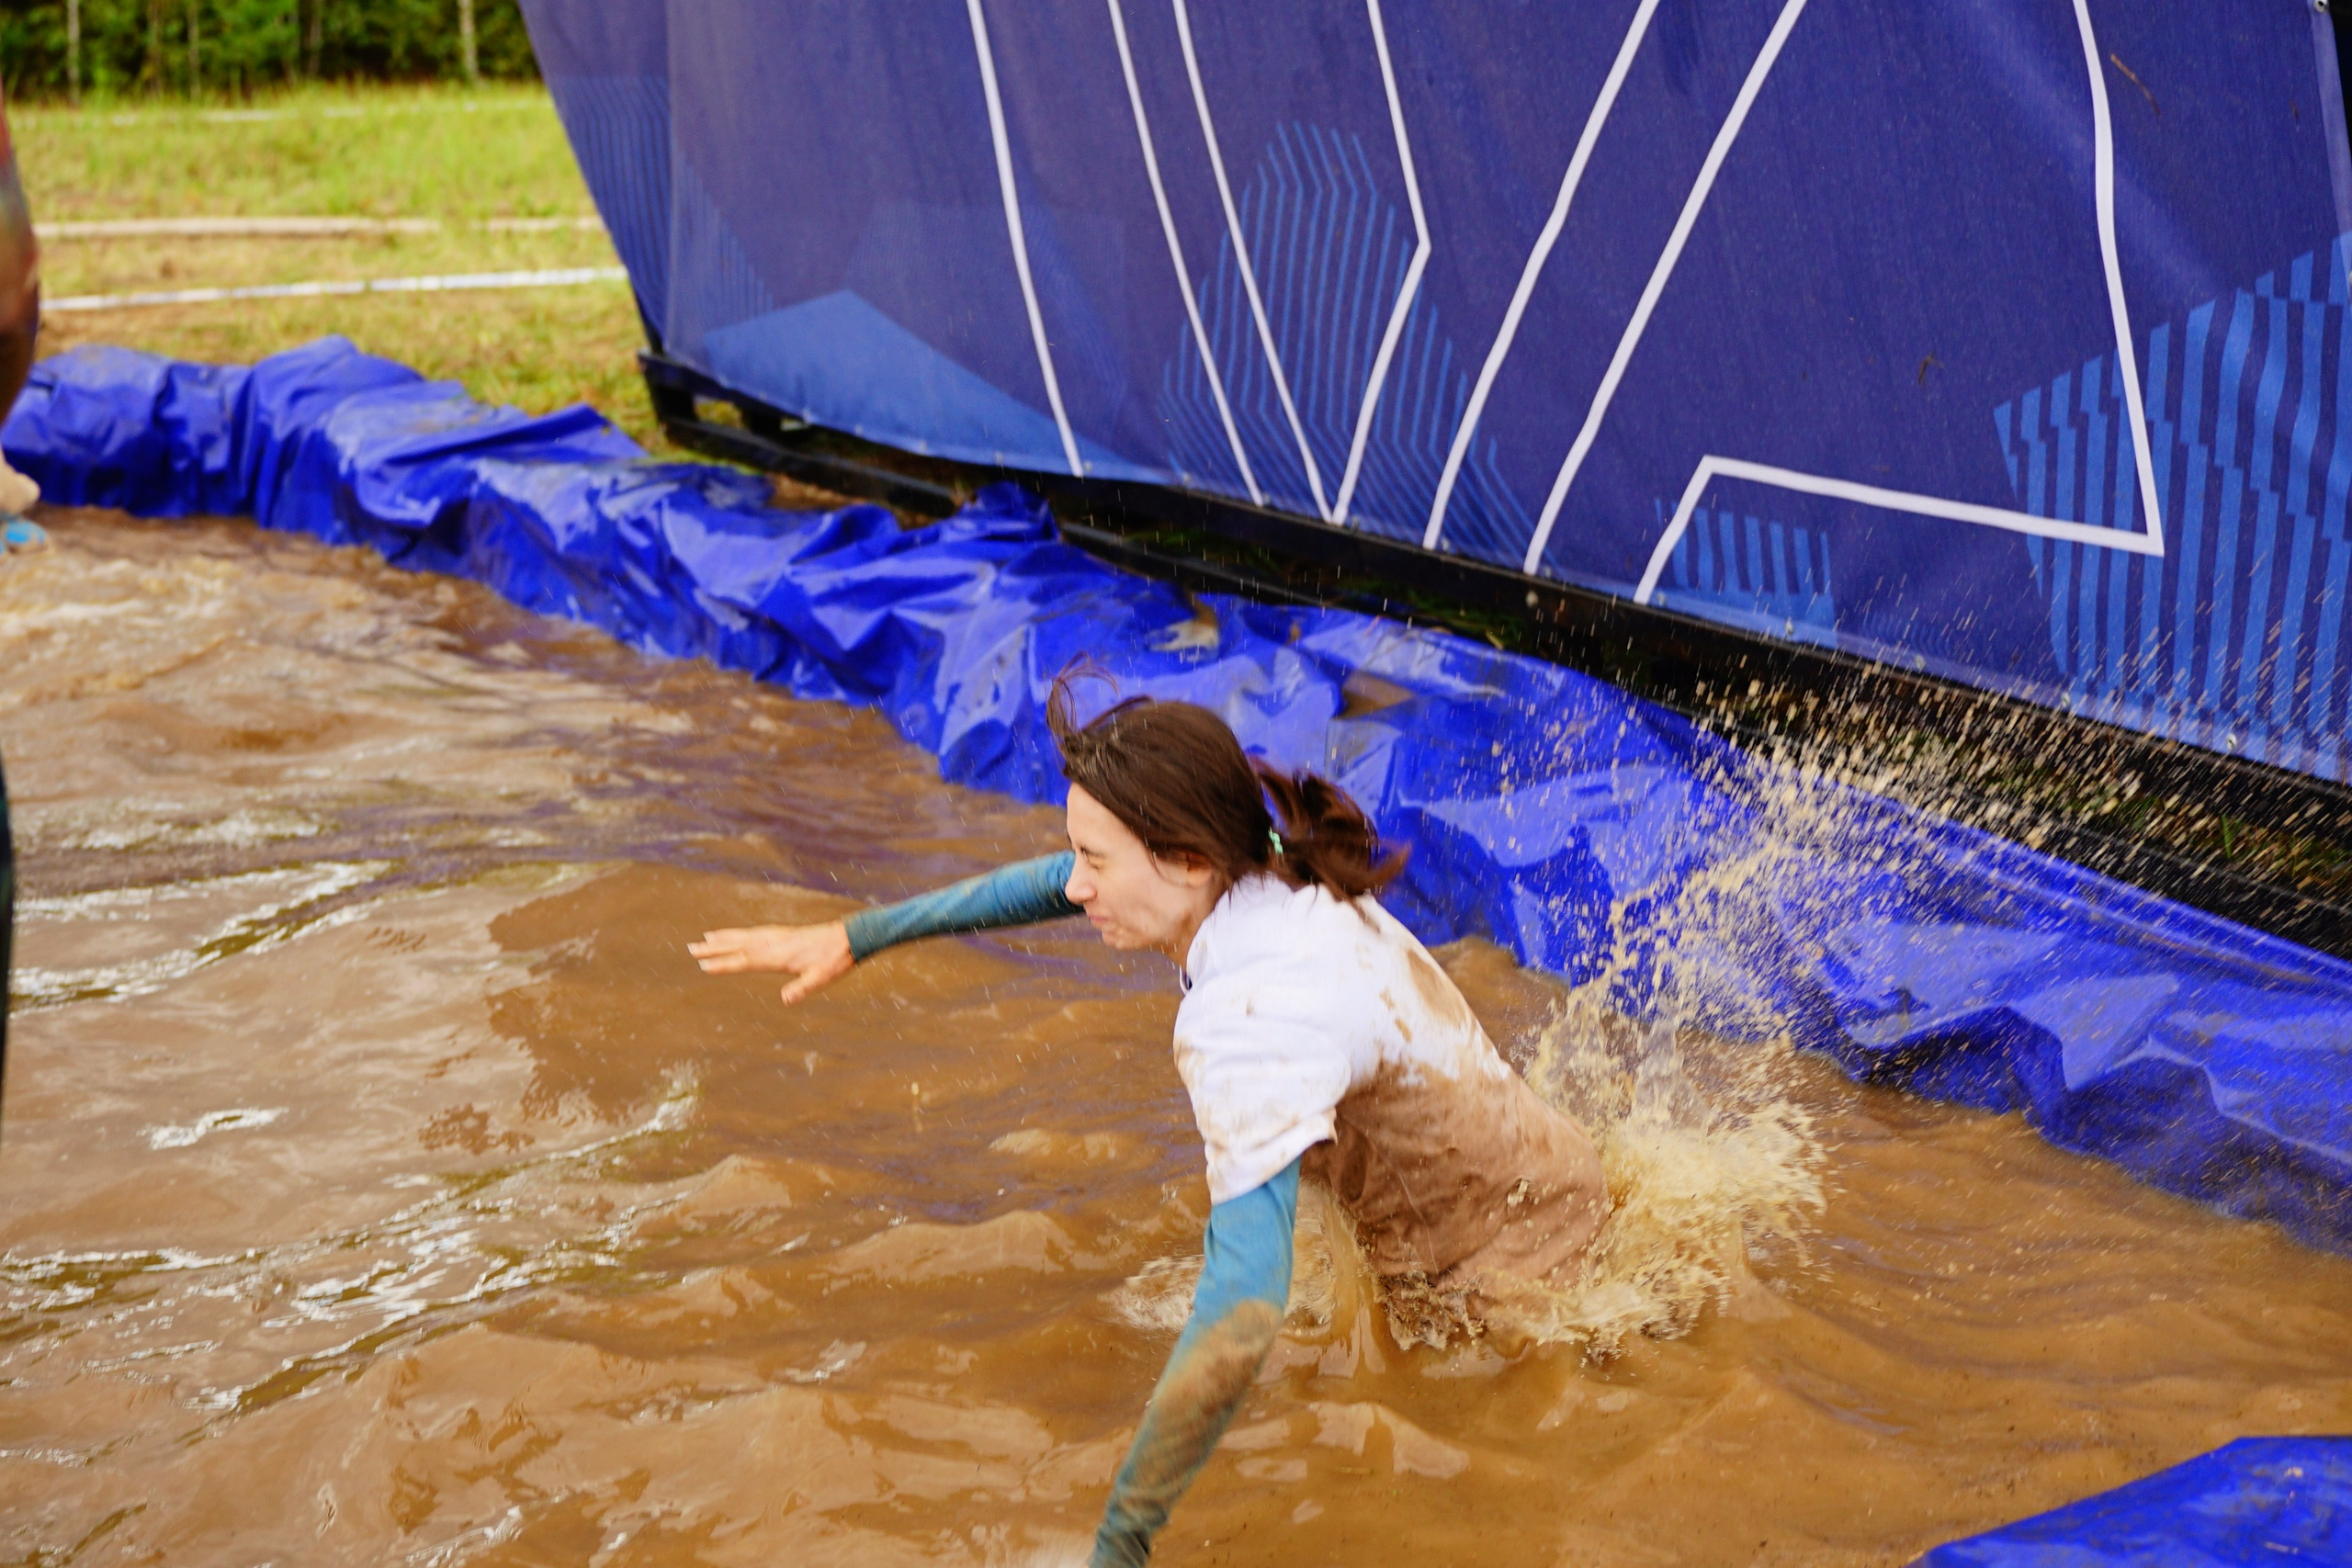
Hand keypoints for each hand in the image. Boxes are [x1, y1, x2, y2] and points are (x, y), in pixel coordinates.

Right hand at [689, 919, 854, 1005]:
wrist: (850, 937)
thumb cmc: (835, 960)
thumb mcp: (821, 978)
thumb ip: (802, 988)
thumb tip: (785, 1000)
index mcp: (779, 955)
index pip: (745, 960)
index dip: (724, 964)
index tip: (703, 966)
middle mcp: (775, 943)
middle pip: (738, 945)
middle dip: (714, 948)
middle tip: (691, 948)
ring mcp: (779, 936)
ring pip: (745, 936)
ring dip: (724, 937)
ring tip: (706, 937)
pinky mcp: (784, 934)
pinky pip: (755, 932)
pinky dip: (741, 933)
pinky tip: (737, 935)